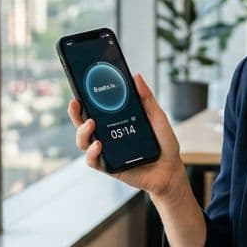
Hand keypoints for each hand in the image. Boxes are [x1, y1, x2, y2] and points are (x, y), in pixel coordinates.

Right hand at [69, 73, 185, 199]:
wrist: (171, 170)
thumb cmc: (164, 144)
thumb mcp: (157, 117)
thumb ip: (146, 98)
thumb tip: (136, 77)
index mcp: (116, 121)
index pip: (95, 108)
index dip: (83, 99)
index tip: (79, 88)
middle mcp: (107, 135)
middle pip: (82, 123)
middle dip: (75, 113)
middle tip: (76, 103)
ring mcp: (106, 151)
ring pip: (83, 141)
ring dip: (82, 132)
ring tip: (90, 124)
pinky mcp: (108, 166)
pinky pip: (92, 160)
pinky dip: (92, 152)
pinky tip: (99, 145)